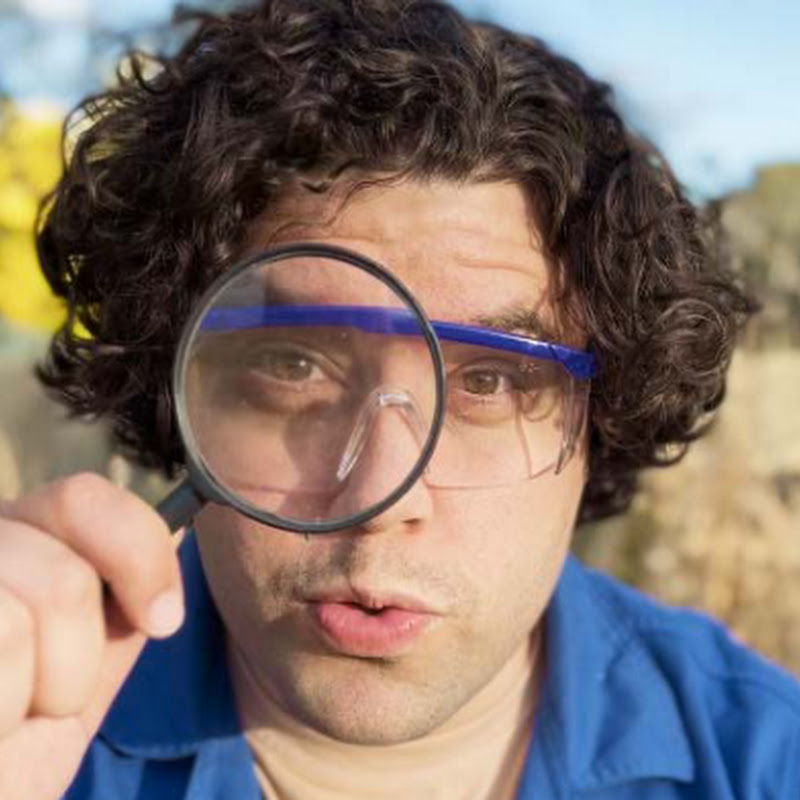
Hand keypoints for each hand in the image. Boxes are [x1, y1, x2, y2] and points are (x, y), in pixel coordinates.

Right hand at [0, 473, 184, 799]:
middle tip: (50, 698)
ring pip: (23, 616)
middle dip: (80, 656)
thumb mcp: (82, 672)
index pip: (82, 497)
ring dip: (40, 691)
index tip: (164, 619)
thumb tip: (178, 521)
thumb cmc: (12, 758)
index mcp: (7, 545)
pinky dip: (4, 708)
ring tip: (4, 718)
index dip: (139, 554)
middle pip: (65, 573)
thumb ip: (122, 601)